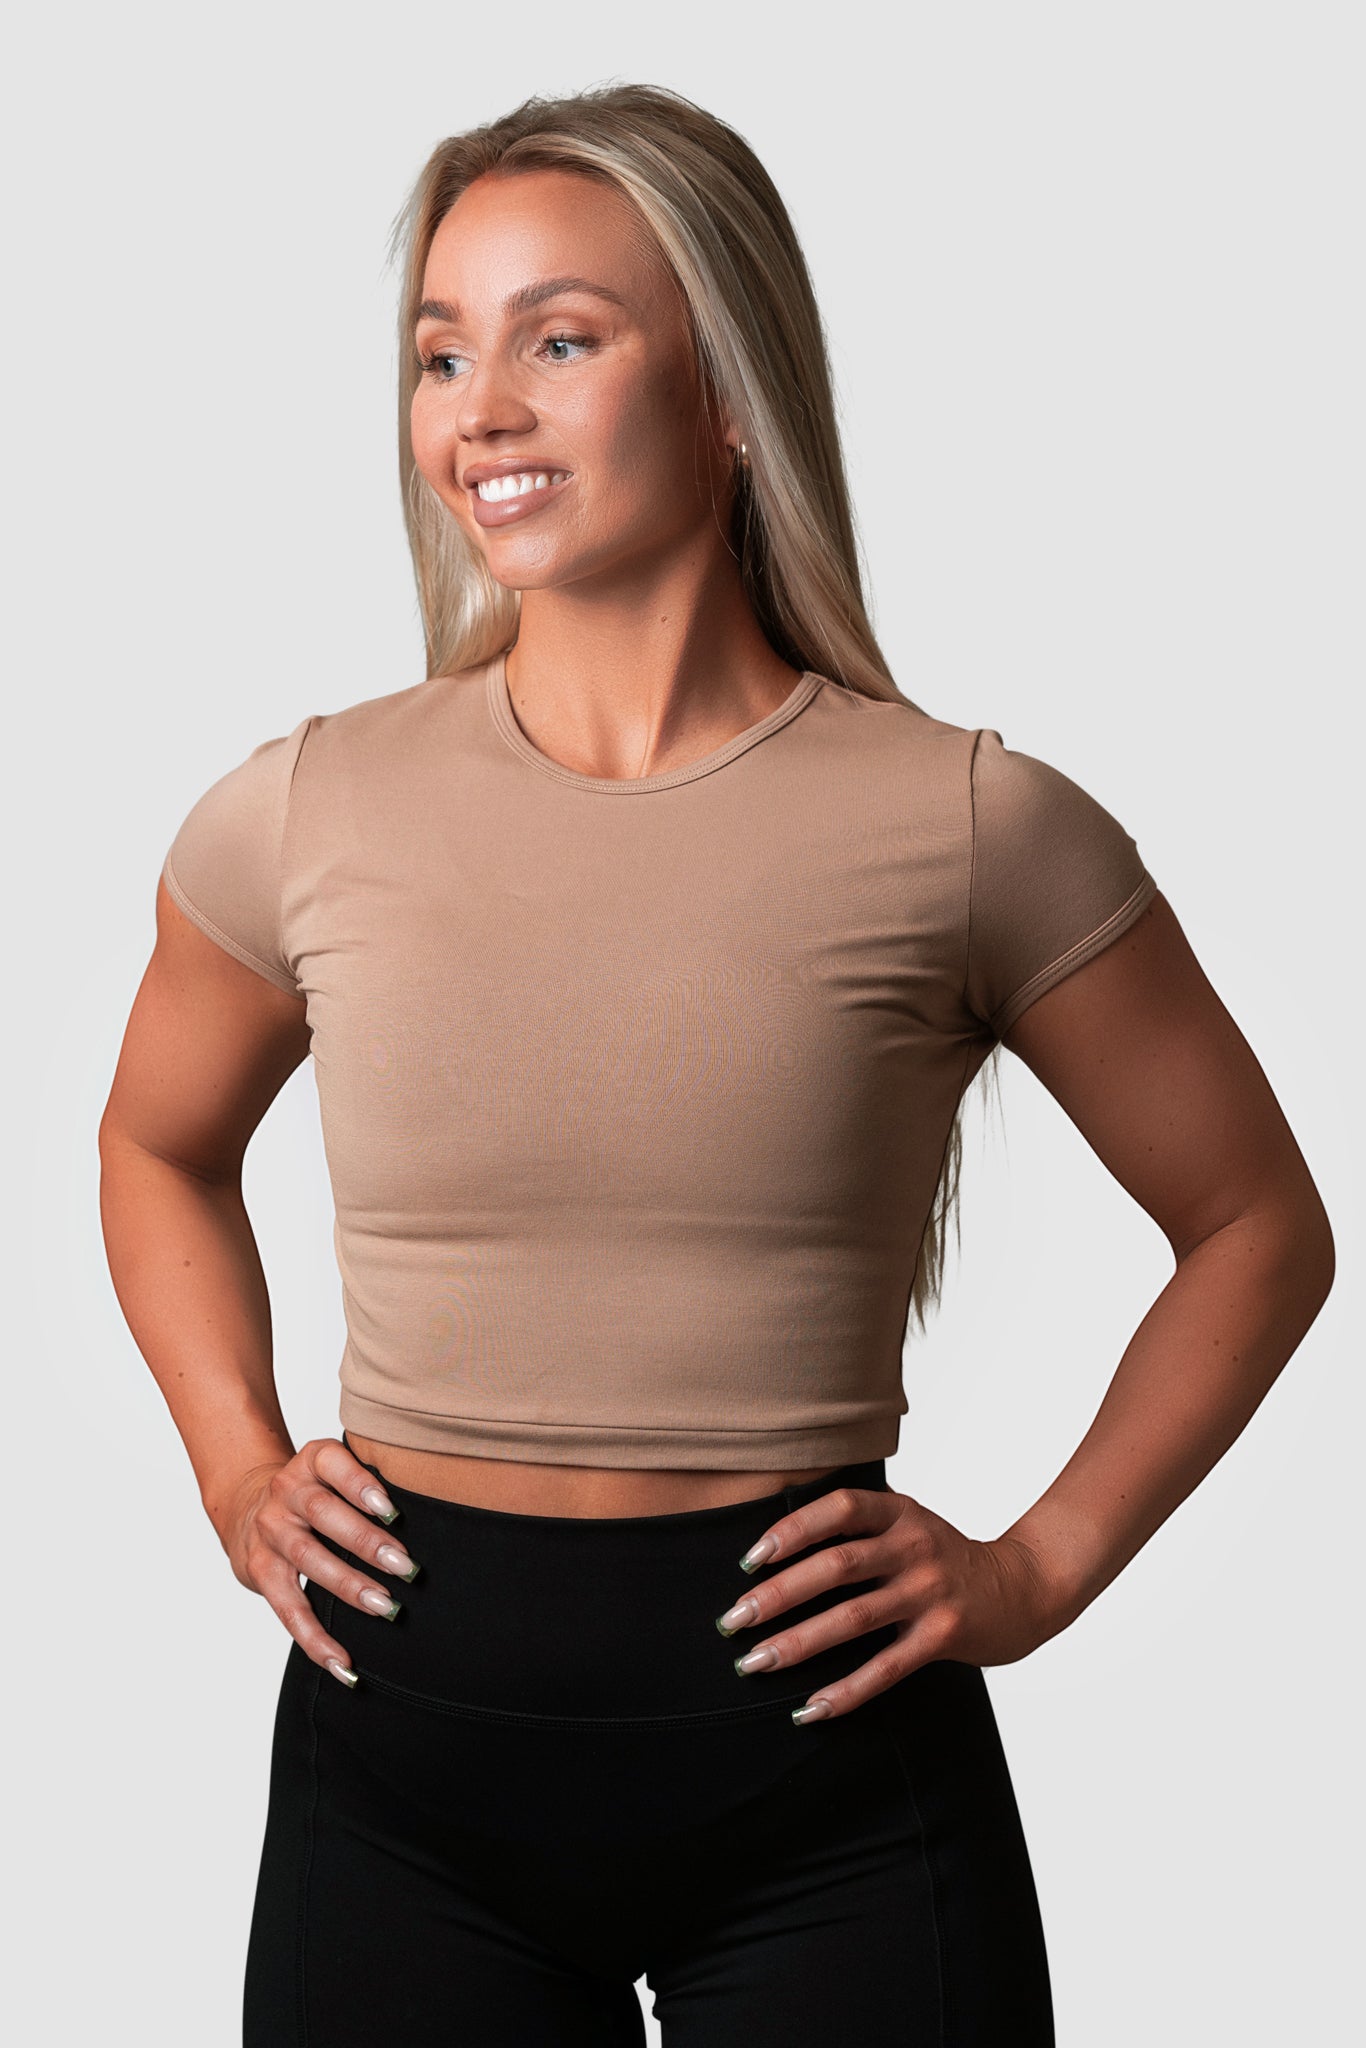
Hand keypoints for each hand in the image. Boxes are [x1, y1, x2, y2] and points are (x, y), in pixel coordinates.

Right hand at [219, 1436, 420, 1685]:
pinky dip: (315, 1640)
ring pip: (309, 1558)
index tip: (393, 1511)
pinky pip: (288, 1609)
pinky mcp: (261, 1571)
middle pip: (323, 1513)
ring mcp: (271, 1532)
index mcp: (312, 1461)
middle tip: (407, 1567)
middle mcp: (286, 1492)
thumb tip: (433, 1512)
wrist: (248, 1507)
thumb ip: (372, 1480)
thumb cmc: (317, 1490)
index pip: (333, 1464)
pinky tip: (343, 1663)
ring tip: (387, 1607)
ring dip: (349, 1586)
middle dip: (366, 1542)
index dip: (361, 1485)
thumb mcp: (336, 1470)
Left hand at [717, 1484, 1061, 1721]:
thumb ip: (858, 1528)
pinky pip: (886, 1668)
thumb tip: (774, 1547)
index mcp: (899, 1512)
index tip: (748, 1560)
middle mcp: (913, 1546)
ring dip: (799, 1643)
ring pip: (853, 1619)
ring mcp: (930, 1592)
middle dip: (777, 1595)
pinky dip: (846, 1691)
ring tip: (756, 1662)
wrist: (1024, 1587)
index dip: (790, 1531)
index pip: (836, 1510)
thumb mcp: (908, 1524)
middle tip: (732, 1621)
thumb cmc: (945, 1557)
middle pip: (835, 1567)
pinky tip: (811, 1709)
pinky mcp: (943, 1636)